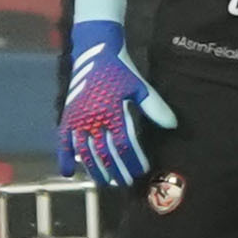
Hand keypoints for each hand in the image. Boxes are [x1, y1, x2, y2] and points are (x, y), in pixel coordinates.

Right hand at [56, 0, 170, 189]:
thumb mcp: (141, 87)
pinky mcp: (68, 116)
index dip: (133, 159)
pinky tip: (69, 173)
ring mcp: (78, 118)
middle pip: (105, 152)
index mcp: (113, 111)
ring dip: (95, 168)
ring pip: (85, 151)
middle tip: (125, 183)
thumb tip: (173, 126)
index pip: (125, 143)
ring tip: (104, 182)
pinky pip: (64, 141)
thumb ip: (156, 107)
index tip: (141, 171)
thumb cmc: (121, 71)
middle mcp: (93, 118)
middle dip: (116, 170)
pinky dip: (65, 157)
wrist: (94, 53)